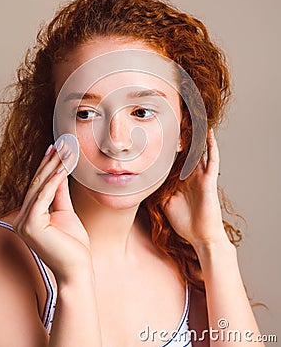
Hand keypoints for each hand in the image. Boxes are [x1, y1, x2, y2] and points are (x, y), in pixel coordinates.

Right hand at [13, 143, 90, 282]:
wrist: (78, 269)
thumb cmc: (74, 245)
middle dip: (51, 162)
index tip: (57, 149)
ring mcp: (24, 223)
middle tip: (62, 143)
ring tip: (66, 150)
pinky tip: (63, 167)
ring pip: (40, 187)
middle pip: (38, 184)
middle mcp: (22, 219)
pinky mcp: (30, 225)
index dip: (48, 166)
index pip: (38, 187)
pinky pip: (43, 196)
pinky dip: (55, 180)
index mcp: (29, 217)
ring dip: (54, 166)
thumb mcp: (66, 212)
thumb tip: (61, 173)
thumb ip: (60, 194)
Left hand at [162, 129, 229, 251]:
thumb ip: (157, 190)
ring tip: (192, 118)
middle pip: (186, 150)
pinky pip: (212, 159)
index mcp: (180, 179)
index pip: (174, 158)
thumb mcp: (164, 203)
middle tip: (174, 117)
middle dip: (181, 135)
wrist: (200, 236)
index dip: (167, 146)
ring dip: (196, 135)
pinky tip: (208, 133)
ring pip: (199, 150)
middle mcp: (191, 174)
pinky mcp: (209, 179)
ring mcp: (200, 175)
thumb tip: (142, 183)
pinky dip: (211, 146)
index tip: (157, 133)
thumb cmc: (184, 222)